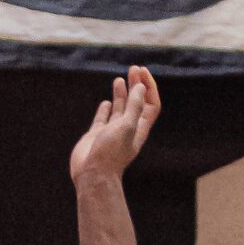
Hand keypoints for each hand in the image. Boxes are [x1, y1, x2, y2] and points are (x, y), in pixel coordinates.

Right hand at [70, 66, 160, 185]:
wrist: (92, 175)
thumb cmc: (110, 153)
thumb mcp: (126, 126)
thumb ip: (134, 106)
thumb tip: (140, 87)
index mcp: (138, 128)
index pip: (151, 104)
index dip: (149, 87)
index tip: (141, 72)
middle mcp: (127, 129)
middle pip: (136, 103)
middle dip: (136, 85)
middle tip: (133, 69)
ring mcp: (112, 132)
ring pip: (120, 108)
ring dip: (122, 93)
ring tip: (120, 79)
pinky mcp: (97, 135)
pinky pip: (103, 119)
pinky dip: (106, 109)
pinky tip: (106, 102)